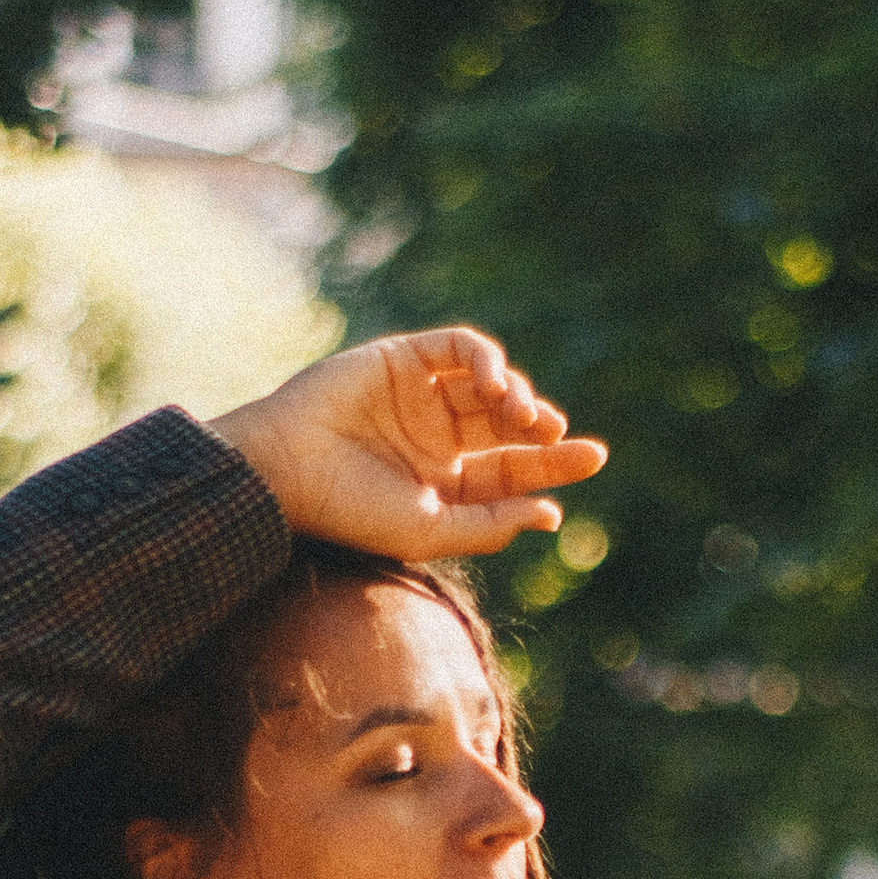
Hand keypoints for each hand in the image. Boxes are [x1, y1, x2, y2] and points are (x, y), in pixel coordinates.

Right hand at [214, 325, 604, 560]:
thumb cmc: (350, 511)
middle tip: (558, 434)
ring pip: (490, 385)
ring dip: (516, 395)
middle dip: (541, 428)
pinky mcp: (403, 358)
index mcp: (444, 484)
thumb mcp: (429, 530)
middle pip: (508, 427)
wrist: (286, 469)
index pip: (511, 472)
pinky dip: (485, 358)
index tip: (591, 457)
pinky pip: (459, 348)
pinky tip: (494, 384)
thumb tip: (551, 513)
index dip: (554, 464)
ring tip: (521, 414)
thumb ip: (489, 524)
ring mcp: (420, 396)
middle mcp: (436, 438)